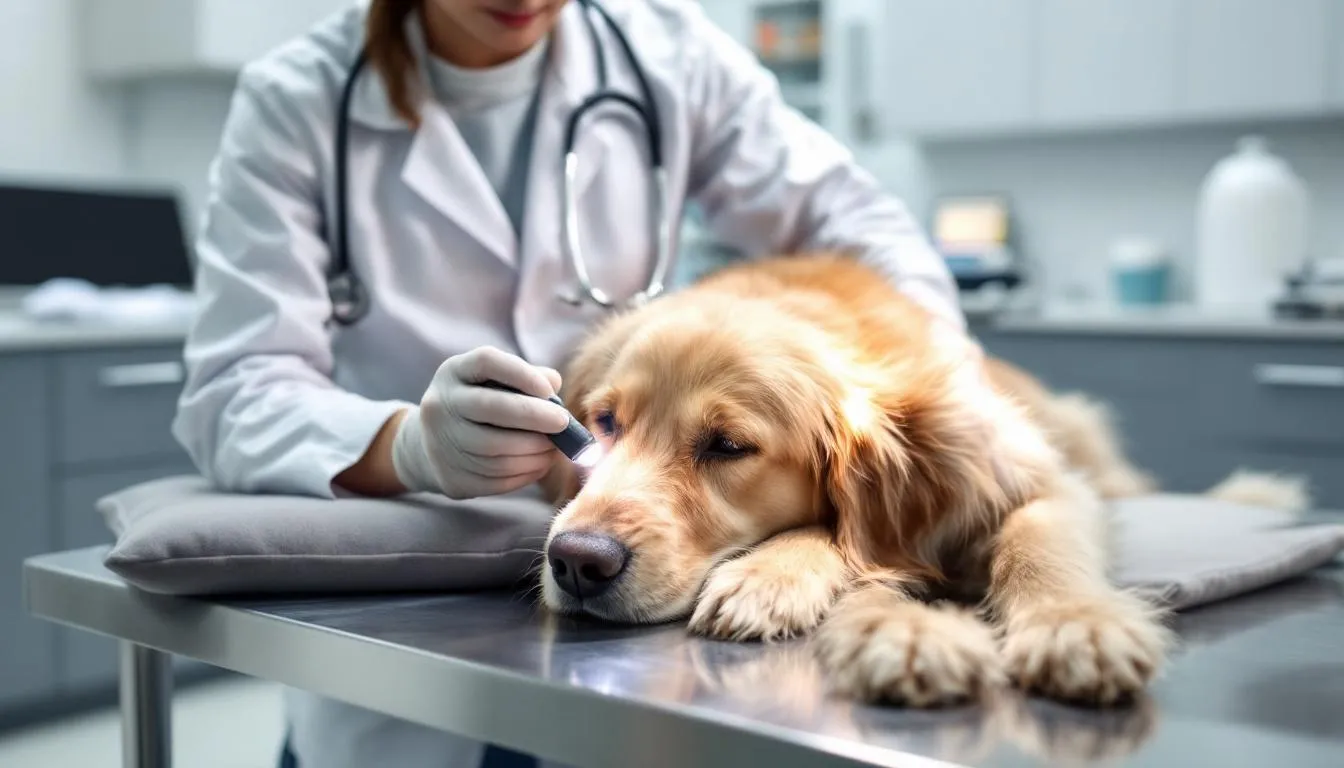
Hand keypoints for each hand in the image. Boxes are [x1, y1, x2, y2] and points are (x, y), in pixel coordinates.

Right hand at [391, 346, 570, 498]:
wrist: (434, 447)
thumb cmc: (481, 405)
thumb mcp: (495, 382)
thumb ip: (528, 377)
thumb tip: (554, 384)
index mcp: (453, 372)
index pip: (486, 362)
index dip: (522, 374)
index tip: (550, 390)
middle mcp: (440, 404)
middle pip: (491, 408)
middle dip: (535, 416)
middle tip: (564, 423)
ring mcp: (440, 443)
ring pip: (497, 449)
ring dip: (536, 449)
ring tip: (555, 447)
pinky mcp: (452, 478)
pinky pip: (497, 479)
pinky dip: (527, 472)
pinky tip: (540, 463)